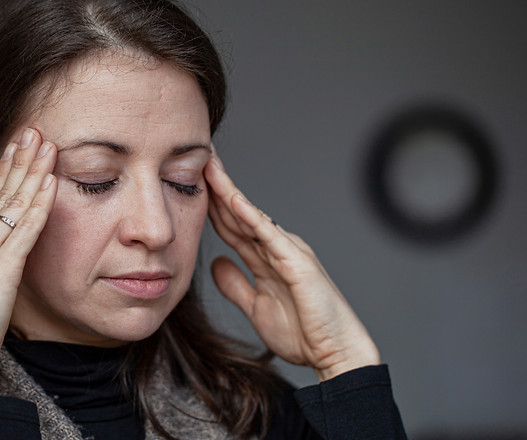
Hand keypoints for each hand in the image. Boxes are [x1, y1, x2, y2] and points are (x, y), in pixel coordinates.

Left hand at [204, 151, 379, 380]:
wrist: (336, 354)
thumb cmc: (304, 332)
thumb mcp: (256, 307)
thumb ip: (236, 285)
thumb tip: (216, 264)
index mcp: (268, 257)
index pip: (233, 226)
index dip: (212, 205)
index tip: (190, 183)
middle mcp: (278, 248)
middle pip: (239, 213)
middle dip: (218, 186)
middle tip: (196, 157)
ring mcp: (289, 252)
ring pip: (251, 217)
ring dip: (229, 191)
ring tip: (209, 167)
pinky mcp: (298, 262)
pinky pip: (270, 236)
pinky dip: (251, 217)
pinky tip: (233, 199)